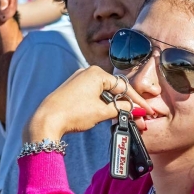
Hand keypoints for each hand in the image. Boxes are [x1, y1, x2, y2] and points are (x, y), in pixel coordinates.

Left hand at [25, 66, 152, 142]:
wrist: (46, 120)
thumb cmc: (73, 113)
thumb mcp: (102, 112)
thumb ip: (121, 109)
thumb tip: (135, 109)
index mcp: (96, 73)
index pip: (123, 86)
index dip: (137, 100)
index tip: (147, 110)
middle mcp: (87, 73)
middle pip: (114, 88)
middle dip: (126, 103)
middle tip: (137, 116)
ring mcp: (78, 80)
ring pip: (104, 92)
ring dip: (114, 105)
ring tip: (124, 118)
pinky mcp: (72, 90)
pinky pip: (93, 95)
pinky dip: (102, 104)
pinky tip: (108, 114)